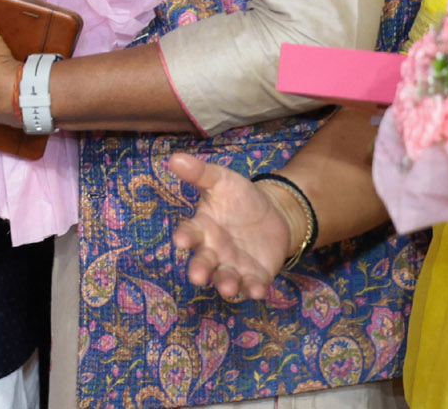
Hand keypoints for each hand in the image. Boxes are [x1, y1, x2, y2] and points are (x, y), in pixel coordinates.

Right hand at [168, 152, 297, 300]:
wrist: (274, 213)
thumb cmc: (240, 197)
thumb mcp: (222, 180)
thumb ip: (199, 173)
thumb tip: (173, 158)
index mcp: (203, 228)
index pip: (189, 234)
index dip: (185, 238)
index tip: (181, 241)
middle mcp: (214, 251)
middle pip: (203, 262)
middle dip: (200, 269)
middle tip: (197, 276)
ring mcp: (234, 266)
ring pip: (225, 278)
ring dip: (225, 284)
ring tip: (227, 287)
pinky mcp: (255, 276)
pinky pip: (252, 286)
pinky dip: (253, 290)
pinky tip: (258, 290)